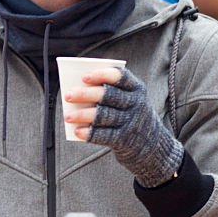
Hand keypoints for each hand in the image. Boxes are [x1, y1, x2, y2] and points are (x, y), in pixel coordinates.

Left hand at [63, 67, 182, 187]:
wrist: (149, 141)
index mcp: (136, 88)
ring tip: (68, 116)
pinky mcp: (125, 139)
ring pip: (104, 116)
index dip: (102, 75)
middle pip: (109, 96)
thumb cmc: (129, 112)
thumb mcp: (128, 98)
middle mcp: (136, 103)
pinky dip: (90, 133)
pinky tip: (77, 131)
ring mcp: (131, 122)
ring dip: (84, 115)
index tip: (84, 77)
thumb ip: (110, 91)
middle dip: (86, 95)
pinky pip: (105, 135)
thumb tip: (78, 90)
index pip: (120, 76)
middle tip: (68, 95)